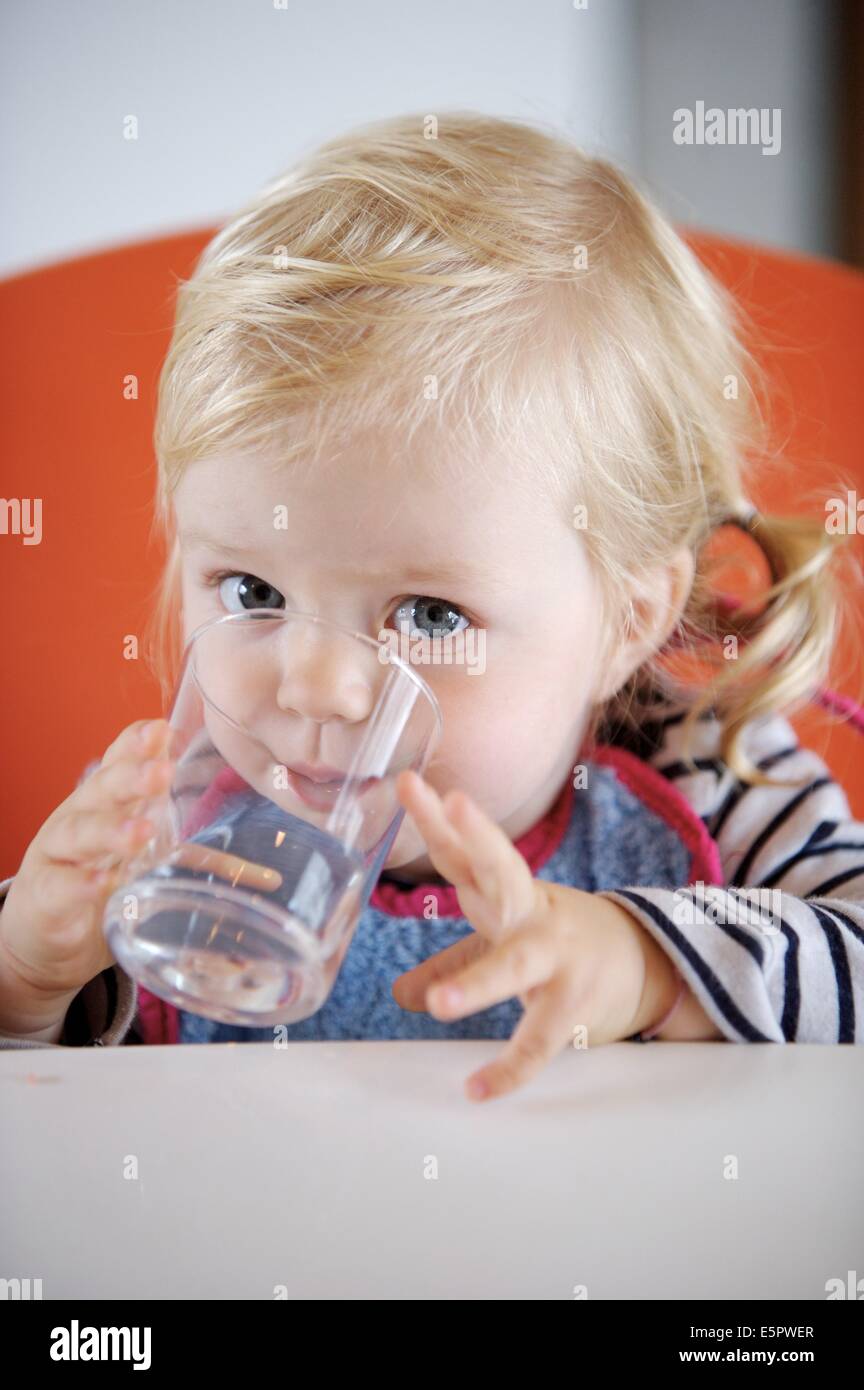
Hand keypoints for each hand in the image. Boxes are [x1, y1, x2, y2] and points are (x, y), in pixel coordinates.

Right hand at [0, 718, 175, 1036]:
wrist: (47, 936)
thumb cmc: (103, 884)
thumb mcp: (148, 862)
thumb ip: (197, 857)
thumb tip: (268, 876)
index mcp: (107, 802)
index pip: (119, 761)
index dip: (137, 743)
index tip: (162, 729)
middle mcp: (80, 818)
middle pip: (103, 790)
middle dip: (131, 777)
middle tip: (161, 773)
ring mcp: (59, 856)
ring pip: (81, 833)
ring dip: (111, 831)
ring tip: (141, 832)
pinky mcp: (46, 896)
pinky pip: (62, 887)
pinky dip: (82, 884)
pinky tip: (102, 883)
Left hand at [391, 770, 676, 1101]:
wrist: (649, 967)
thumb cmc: (565, 946)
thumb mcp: (508, 941)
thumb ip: (455, 960)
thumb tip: (401, 992)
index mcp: (510, 895)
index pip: (466, 851)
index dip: (437, 820)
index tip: (408, 782)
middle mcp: (531, 916)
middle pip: (502, 869)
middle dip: (477, 836)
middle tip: (452, 801)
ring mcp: (556, 959)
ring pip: (514, 966)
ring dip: (475, 984)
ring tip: (438, 1004)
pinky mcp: (574, 1007)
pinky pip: (539, 1042)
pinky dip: (509, 1069)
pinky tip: (478, 1090)